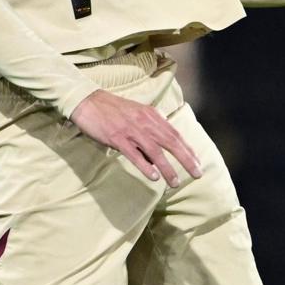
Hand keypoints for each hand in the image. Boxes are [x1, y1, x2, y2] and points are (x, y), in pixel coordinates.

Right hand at [69, 91, 202, 187]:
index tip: (198, 162)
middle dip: (186, 159)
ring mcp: (131, 130)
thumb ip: (149, 129)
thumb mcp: (136, 113)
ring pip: (155, 151)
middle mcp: (144, 122)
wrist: (87, 101)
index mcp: (151, 115)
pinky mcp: (116, 137)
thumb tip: (158, 152)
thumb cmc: (112, 110)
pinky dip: (145, 166)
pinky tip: (153, 177)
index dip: (188, 149)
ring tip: (175, 182)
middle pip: (170, 142)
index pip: (174, 133)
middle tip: (198, 174)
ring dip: (168, 168)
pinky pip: (134, 154)